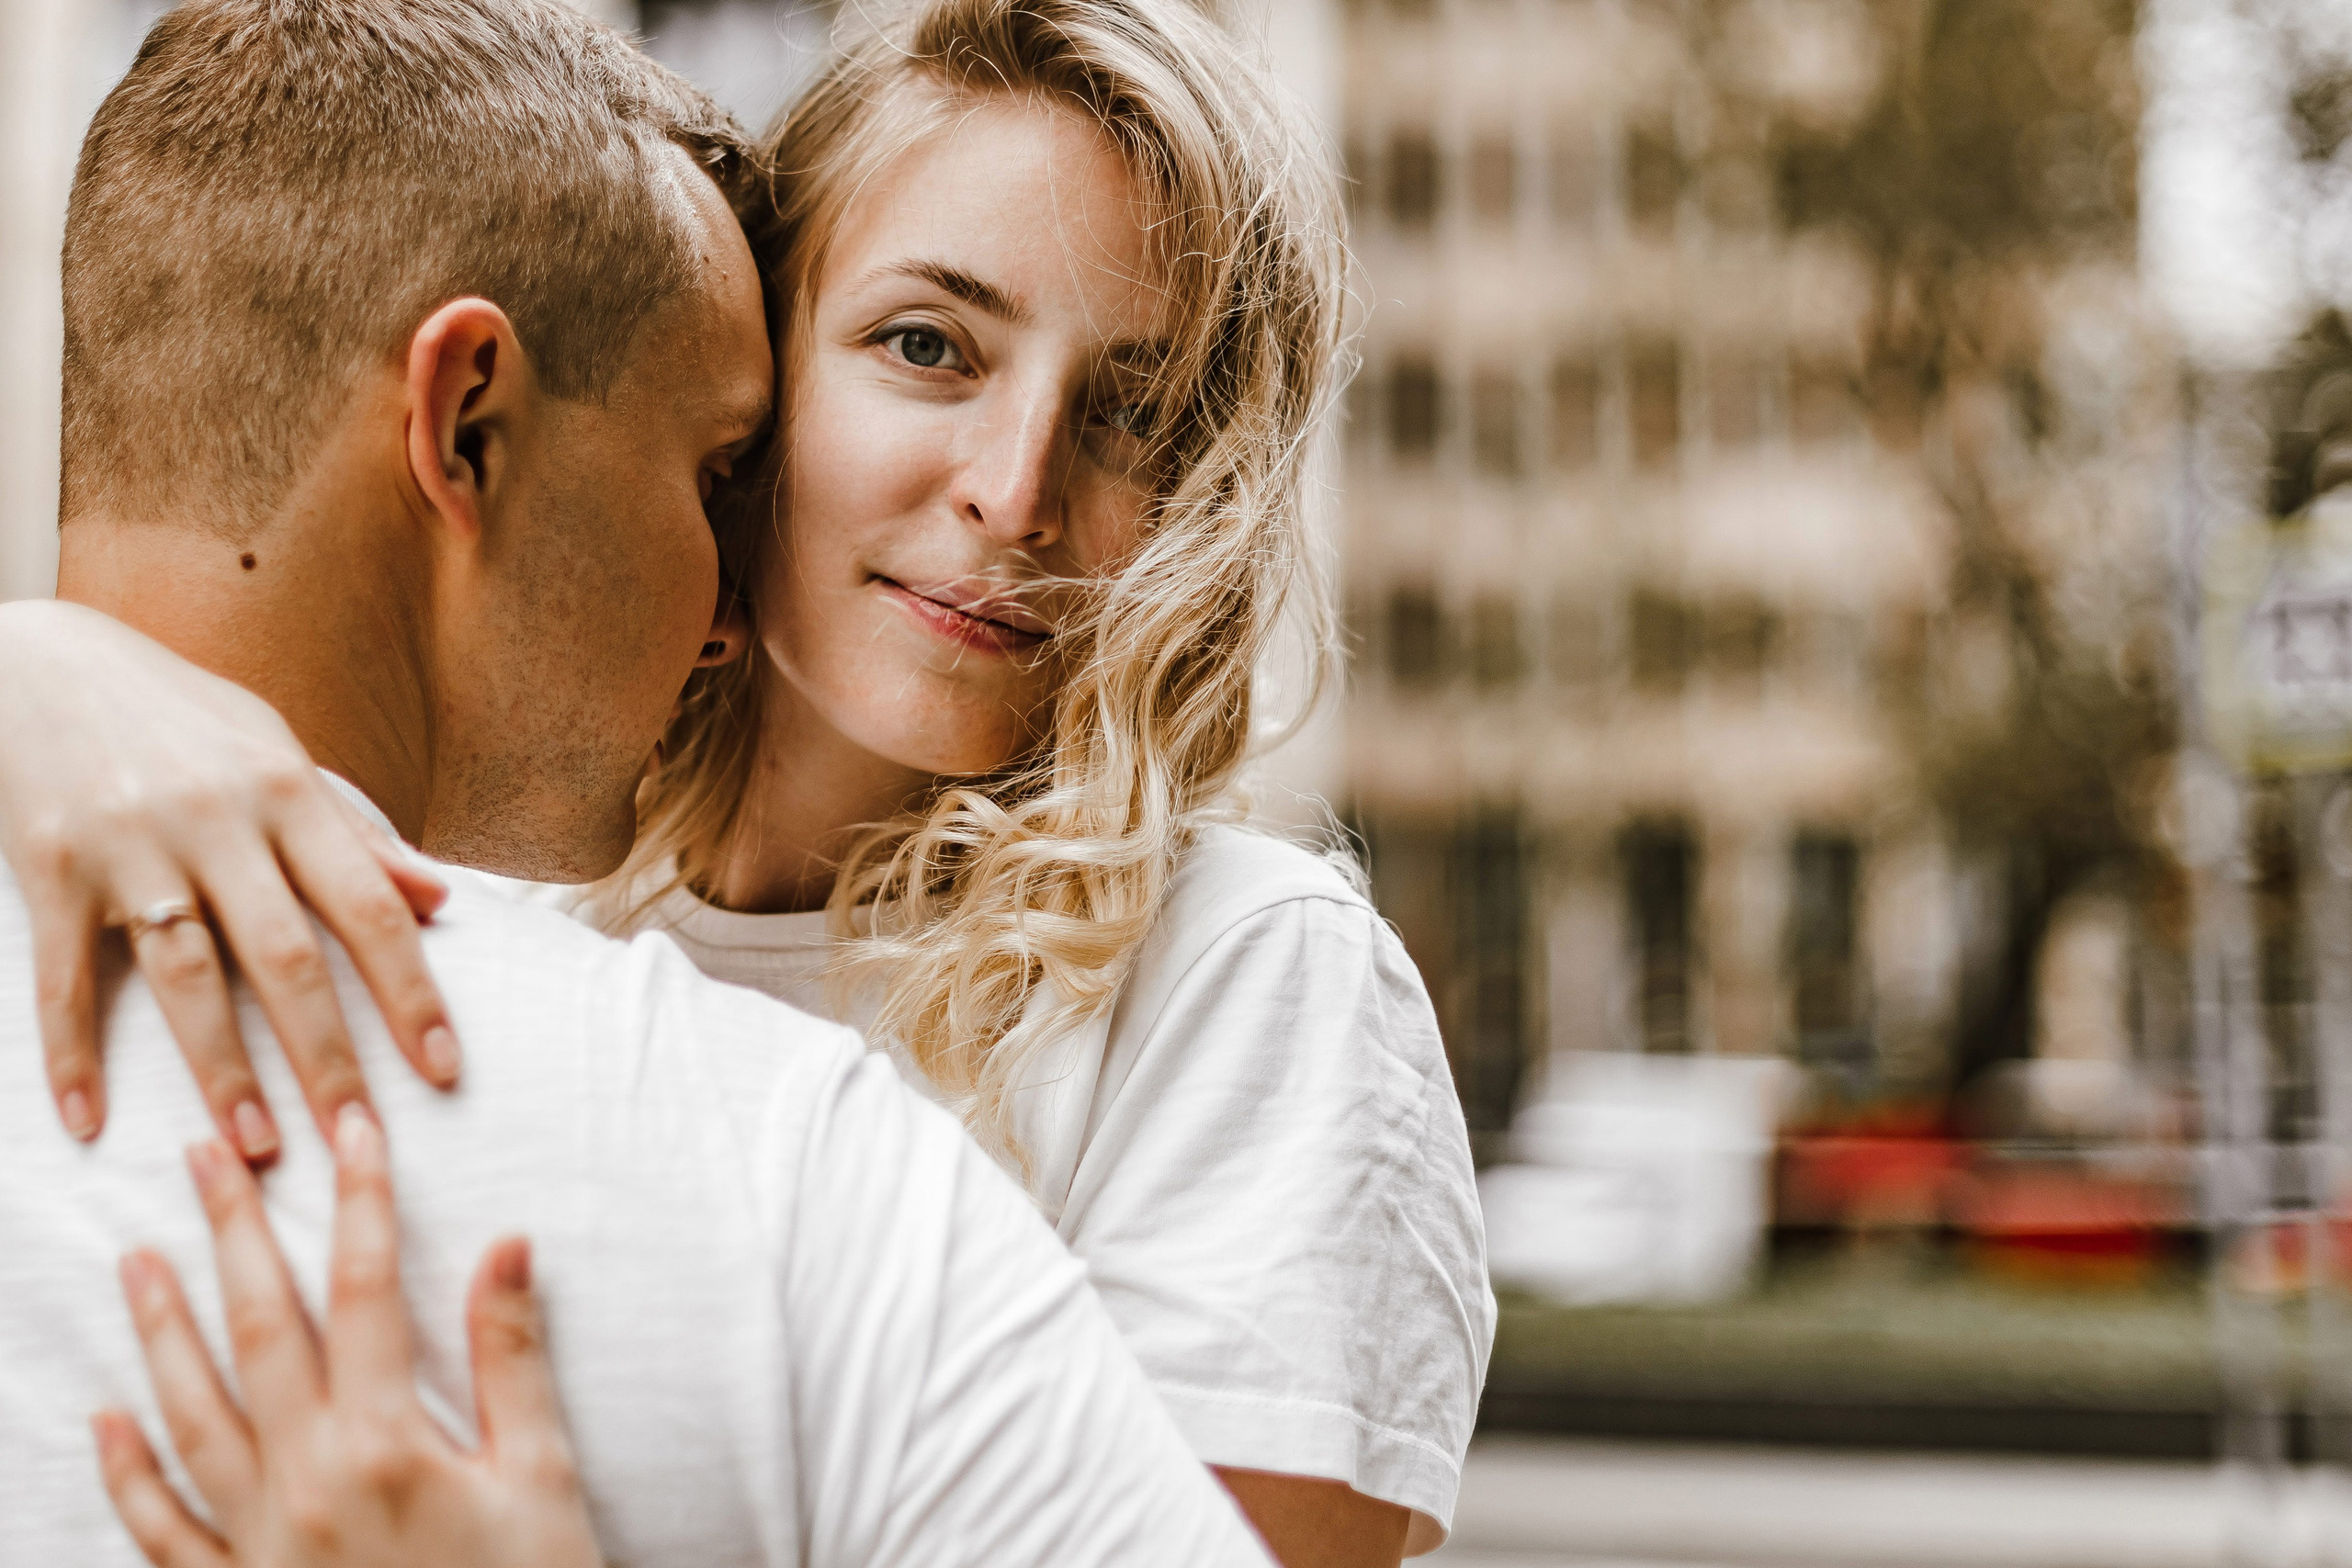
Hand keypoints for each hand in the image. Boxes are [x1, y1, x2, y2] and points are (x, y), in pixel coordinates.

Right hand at [0, 600, 456, 1158]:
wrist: (36, 661)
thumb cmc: (179, 717)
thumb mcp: (276, 751)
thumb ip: (354, 833)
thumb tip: (438, 897)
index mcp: (287, 793)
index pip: (368, 907)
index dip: (411, 994)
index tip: (444, 1069)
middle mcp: (217, 821)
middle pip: (286, 957)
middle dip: (328, 1057)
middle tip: (360, 1140)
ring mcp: (130, 845)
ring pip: (186, 976)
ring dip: (221, 1071)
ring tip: (254, 1149)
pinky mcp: (49, 866)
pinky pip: (65, 976)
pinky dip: (72, 1054)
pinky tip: (89, 1122)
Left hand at [92, 1105, 602, 1567]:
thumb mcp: (543, 1481)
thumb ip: (512, 1363)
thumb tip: (506, 1247)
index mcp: (385, 1443)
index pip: (363, 1290)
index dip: (359, 1202)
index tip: (349, 1130)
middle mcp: (304, 1482)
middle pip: (258, 1331)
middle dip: (232, 1234)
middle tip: (204, 1155)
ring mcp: (258, 1543)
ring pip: (190, 1416)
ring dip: (161, 1332)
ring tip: (138, 1259)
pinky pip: (163, 1530)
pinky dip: (128, 1475)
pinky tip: (107, 1422)